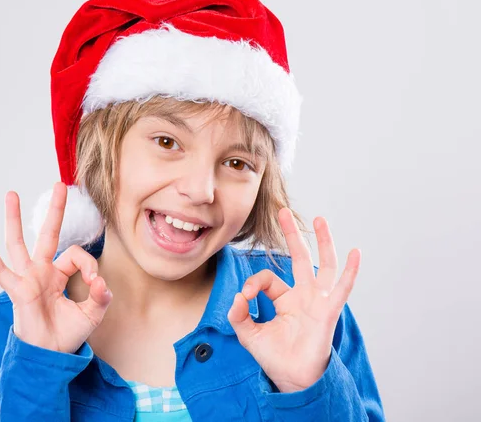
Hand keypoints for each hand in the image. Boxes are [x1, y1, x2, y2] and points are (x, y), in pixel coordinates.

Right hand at [0, 181, 112, 353]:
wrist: (50, 356)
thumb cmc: (68, 334)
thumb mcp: (92, 314)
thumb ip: (101, 296)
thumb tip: (101, 282)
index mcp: (59, 274)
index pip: (74, 255)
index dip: (88, 264)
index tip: (96, 283)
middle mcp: (42, 271)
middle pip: (47, 234)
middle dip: (54, 211)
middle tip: (59, 185)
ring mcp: (28, 279)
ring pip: (19, 244)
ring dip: (15, 220)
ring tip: (11, 194)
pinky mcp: (18, 292)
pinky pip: (2, 273)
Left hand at [227, 207, 359, 391]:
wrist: (292, 380)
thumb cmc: (275, 357)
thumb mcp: (249, 334)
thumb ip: (239, 315)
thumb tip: (238, 297)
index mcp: (285, 299)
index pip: (268, 278)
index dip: (254, 282)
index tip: (245, 296)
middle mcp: (303, 295)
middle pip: (300, 258)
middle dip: (292, 235)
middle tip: (283, 212)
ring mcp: (317, 302)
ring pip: (324, 265)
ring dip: (323, 242)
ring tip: (320, 219)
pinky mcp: (328, 312)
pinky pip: (342, 289)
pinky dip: (350, 272)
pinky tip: (355, 253)